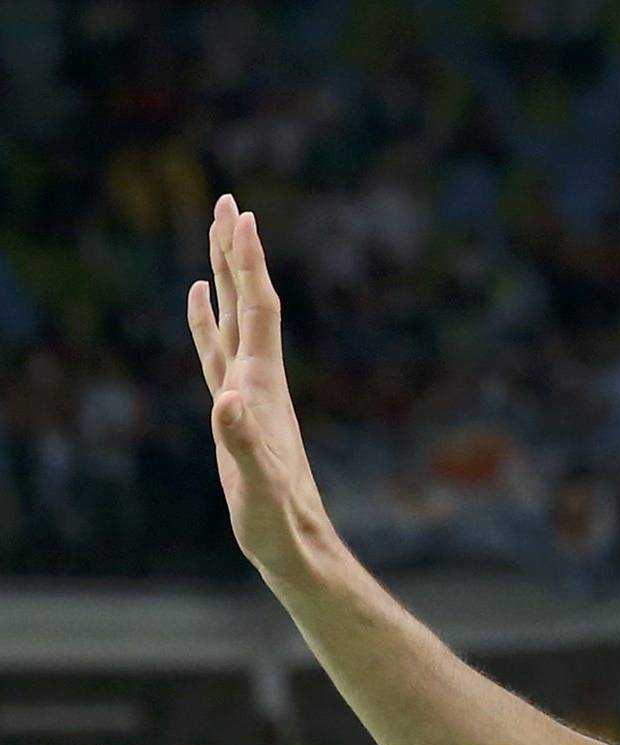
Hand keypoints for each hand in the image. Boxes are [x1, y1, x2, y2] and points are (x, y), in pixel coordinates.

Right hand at [188, 195, 334, 586]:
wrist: (295, 543)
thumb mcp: (257, 484)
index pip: (257, 309)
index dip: (249, 263)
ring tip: (215, 234)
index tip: (242, 215)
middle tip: (226, 201)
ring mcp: (247, 392)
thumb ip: (240, 443)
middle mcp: (258, 378)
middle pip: (247, 301)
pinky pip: (216, 350)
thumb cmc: (277, 519)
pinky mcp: (235, 410)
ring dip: (224, 276)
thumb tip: (225, 401)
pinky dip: (205, 319)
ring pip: (232, 319)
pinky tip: (199, 300)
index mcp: (262, 385)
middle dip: (234, 252)